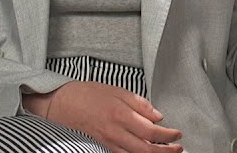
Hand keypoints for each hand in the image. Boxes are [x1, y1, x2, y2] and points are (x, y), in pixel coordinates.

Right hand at [22, 81, 181, 152]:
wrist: (58, 104)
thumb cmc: (86, 94)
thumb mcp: (115, 90)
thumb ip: (139, 103)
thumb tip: (157, 116)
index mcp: (121, 114)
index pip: (151, 130)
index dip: (167, 135)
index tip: (178, 134)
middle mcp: (115, 131)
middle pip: (145, 149)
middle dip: (165, 151)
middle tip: (178, 148)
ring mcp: (107, 142)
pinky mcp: (101, 146)